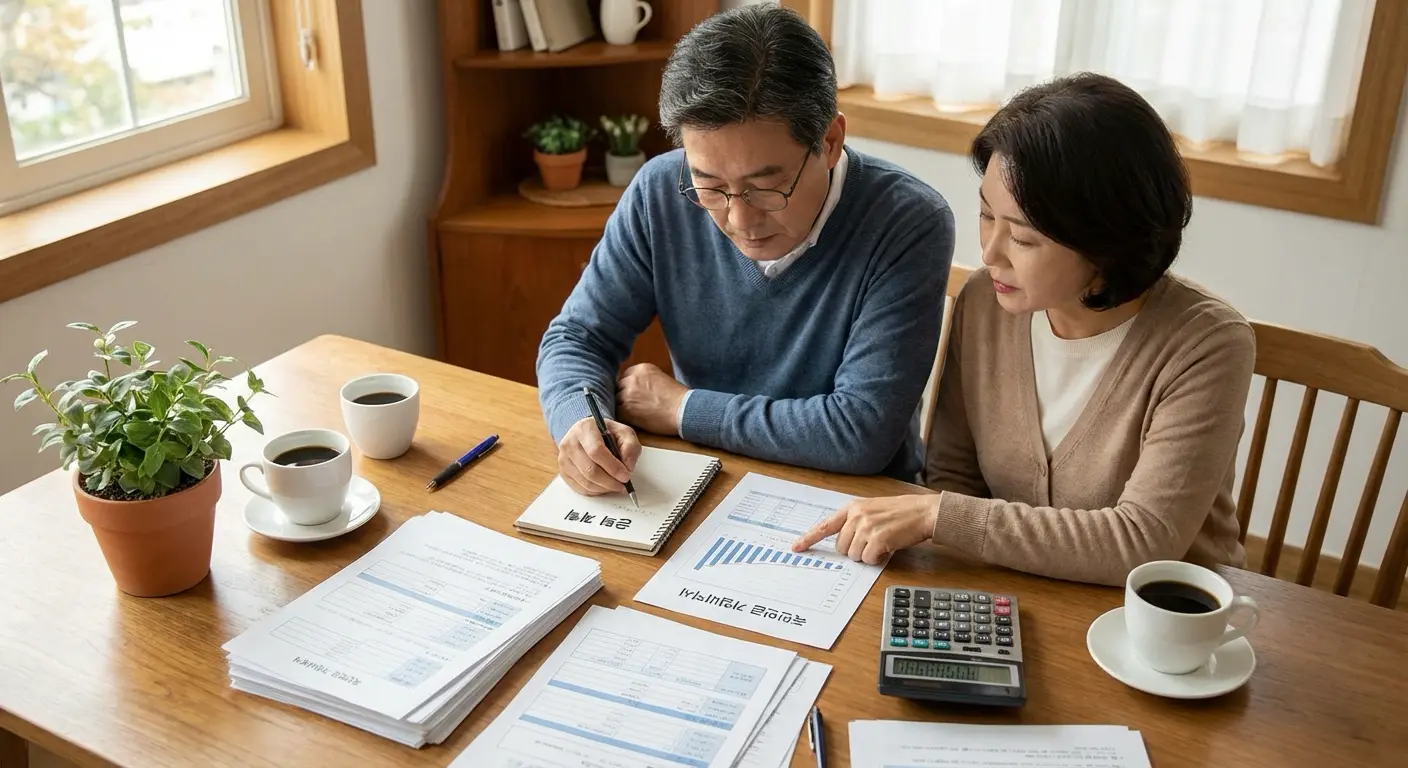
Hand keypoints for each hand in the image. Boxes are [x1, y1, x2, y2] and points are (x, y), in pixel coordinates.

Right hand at [557, 417, 641, 495]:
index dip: (612, 467)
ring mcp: (564, 458)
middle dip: (609, 482)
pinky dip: (595, 491)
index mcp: (584, 428)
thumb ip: (630, 447)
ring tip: (615, 485)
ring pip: (585, 482)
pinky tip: (604, 486)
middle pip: (589, 470)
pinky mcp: (563, 472)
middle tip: (622, 485)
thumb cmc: (607, 434)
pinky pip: (580, 488)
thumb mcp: (624, 433)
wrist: (588, 434)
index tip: (625, 476)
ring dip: (604, 488)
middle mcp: (570, 443)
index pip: (596, 451)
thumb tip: (627, 468)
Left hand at [616, 363, 687, 435]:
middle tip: (633, 406)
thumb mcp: (661, 379)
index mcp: (641, 368)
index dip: (628, 387)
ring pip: (616, 400)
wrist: (683, 411)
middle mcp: (632, 378)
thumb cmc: (679, 398)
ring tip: (635, 414)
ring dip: (623, 407)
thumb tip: (636, 388)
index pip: (625, 376)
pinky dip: (624, 418)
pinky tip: (635, 421)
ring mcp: (627, 393)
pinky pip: (618, 413)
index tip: (633, 395)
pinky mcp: (626, 409)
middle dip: (624, 396)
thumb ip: (645, 380)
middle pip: (619, 387)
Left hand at [790, 494, 939, 564]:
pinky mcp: (878, 539)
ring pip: (854, 555)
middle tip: (872, 544)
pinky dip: (877, 559)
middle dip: (855, 551)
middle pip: (841, 547)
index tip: (796, 547)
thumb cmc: (902, 513)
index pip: (825, 525)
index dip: (809, 538)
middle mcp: (856, 516)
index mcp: (853, 507)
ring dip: (867, 555)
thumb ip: (855, 522)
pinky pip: (868, 559)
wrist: (924, 511)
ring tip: (882, 543)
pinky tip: (888, 548)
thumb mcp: (873, 510)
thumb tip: (844, 543)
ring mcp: (866, 527)